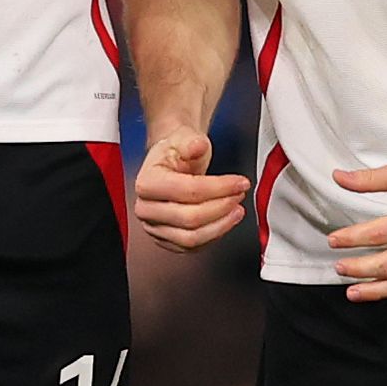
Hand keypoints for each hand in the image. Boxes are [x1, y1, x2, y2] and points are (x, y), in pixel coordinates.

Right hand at [135, 126, 252, 250]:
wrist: (170, 163)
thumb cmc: (175, 153)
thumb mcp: (184, 138)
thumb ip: (191, 142)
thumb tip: (197, 145)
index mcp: (147, 183)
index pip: (188, 191)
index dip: (219, 188)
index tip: (240, 182)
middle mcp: (146, 208)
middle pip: (190, 218)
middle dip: (222, 207)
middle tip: (239, 195)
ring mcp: (154, 227)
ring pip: (191, 238)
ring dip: (220, 226)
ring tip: (237, 210)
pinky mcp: (166, 239)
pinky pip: (192, 247)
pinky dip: (213, 236)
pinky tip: (226, 222)